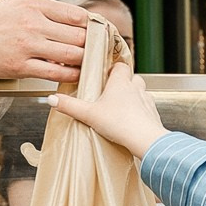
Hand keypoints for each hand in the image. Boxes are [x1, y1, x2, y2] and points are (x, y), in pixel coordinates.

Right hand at [0, 0, 89, 82]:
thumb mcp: (14, 4)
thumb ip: (41, 9)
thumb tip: (70, 17)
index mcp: (33, 5)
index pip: (76, 15)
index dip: (92, 26)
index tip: (98, 33)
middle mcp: (33, 23)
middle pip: (78, 36)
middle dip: (91, 45)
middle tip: (97, 52)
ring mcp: (27, 46)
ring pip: (71, 55)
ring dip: (83, 61)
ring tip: (87, 63)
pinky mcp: (20, 67)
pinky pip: (55, 73)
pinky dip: (69, 74)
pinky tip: (73, 74)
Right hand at [47, 62, 168, 158]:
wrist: (144, 139)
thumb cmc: (119, 123)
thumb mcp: (88, 114)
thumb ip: (69, 106)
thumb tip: (52, 99)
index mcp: (120, 82)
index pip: (120, 66)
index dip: (113, 69)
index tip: (106, 74)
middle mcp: (136, 88)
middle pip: (132, 77)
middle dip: (123, 82)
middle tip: (112, 92)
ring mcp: (146, 100)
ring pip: (141, 91)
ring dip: (133, 95)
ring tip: (121, 106)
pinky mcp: (153, 114)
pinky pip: (147, 107)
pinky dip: (141, 111)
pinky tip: (132, 120)